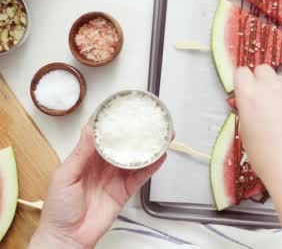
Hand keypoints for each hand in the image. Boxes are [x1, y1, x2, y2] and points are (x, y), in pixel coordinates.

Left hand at [29, 125, 166, 248]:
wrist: (67, 237)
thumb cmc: (58, 209)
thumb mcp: (64, 176)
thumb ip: (80, 153)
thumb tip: (90, 130)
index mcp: (85, 157)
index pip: (102, 134)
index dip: (111, 121)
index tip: (121, 108)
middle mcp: (103, 165)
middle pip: (124, 143)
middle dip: (136, 131)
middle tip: (148, 119)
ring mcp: (116, 177)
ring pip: (136, 157)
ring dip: (149, 146)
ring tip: (161, 134)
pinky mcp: (125, 190)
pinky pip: (142, 175)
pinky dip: (152, 166)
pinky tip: (160, 156)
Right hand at [234, 65, 281, 248]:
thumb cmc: (263, 154)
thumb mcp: (245, 130)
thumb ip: (247, 109)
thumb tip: (249, 103)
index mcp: (249, 94)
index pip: (241, 72)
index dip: (242, 82)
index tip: (244, 92)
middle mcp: (270, 87)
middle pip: (263, 70)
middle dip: (260, 80)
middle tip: (260, 98)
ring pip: (280, 79)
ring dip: (276, 88)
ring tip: (277, 108)